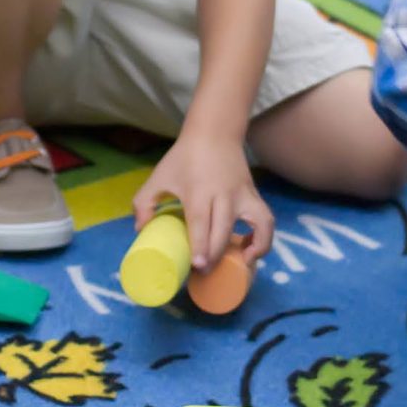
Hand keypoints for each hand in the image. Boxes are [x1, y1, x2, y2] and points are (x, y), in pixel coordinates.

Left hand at [132, 132, 273, 268]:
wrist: (214, 132)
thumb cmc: (183, 158)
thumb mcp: (159, 176)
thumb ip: (144, 202)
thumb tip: (140, 230)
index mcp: (198, 191)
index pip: (201, 223)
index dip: (200, 246)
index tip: (198, 266)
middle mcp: (224, 195)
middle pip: (224, 230)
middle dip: (216, 256)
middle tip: (204, 274)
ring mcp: (243, 195)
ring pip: (257, 224)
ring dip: (253, 248)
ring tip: (241, 264)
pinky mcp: (254, 195)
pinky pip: (266, 220)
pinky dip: (265, 238)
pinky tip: (252, 250)